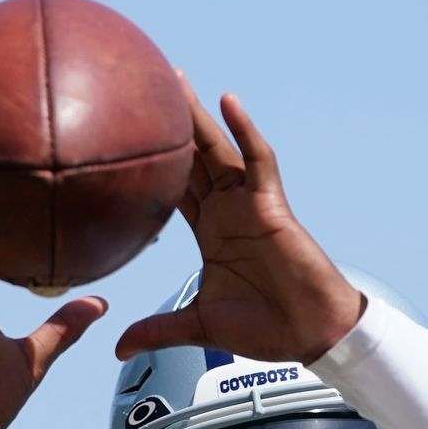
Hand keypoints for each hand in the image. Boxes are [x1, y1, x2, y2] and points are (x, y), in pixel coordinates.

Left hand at [114, 82, 362, 365]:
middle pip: (189, 158)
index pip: (171, 189)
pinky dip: (245, 130)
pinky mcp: (272, 204)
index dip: (148, 164)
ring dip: (198, 115)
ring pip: (218, 150)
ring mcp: (248, 204)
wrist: (309, 335)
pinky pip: (259, 160)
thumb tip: (117, 350)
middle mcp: (226, 210)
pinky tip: (229, 102)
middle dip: (168, 124)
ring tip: (175, 77)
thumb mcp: (198, 327)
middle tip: (140, 85)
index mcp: (209, 231)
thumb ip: (158, 331)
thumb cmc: (264, 328)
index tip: (121, 139)